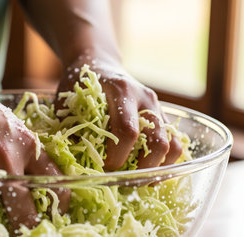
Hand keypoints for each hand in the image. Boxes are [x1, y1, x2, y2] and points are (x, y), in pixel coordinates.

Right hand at [0, 69, 68, 230]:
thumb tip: (34, 184)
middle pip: (25, 214)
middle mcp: (6, 160)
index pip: (56, 185)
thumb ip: (23, 153)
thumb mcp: (10, 125)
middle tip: (21, 230)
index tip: (55, 211)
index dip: (60, 204)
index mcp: (27, 145)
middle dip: (26, 227)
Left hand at [57, 56, 181, 170]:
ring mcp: (157, 106)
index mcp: (121, 92)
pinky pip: (175, 142)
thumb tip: (74, 162)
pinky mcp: (162, 114)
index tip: (104, 167)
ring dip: (158, 168)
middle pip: (157, 141)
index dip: (118, 156)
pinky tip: (149, 172)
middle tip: (124, 180)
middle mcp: (144, 98)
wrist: (99, 62)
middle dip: (142, 168)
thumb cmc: (80, 84)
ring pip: (173, 144)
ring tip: (139, 181)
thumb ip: (69, 127)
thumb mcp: (68, 100)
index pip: (127, 130)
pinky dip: (165, 162)